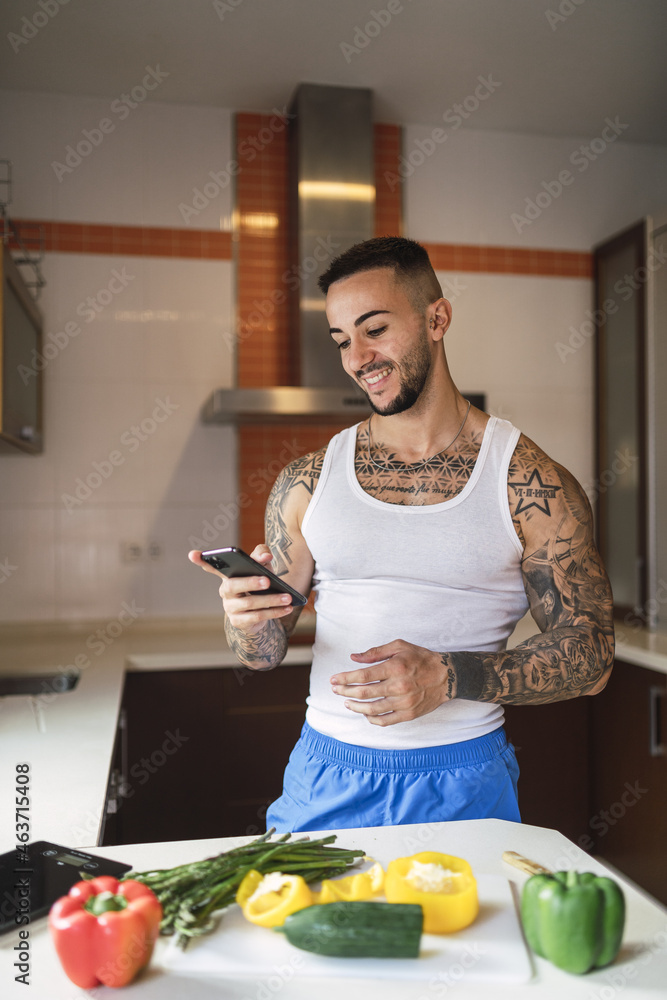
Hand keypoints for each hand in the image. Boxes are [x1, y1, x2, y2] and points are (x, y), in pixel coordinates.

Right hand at [188, 544, 293, 632]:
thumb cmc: (259, 584)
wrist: (260, 612)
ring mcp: (230, 608)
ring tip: (287, 597)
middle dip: (251, 582)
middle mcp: (224, 591)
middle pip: (234, 585)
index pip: (211, 566)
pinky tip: (287, 608)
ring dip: (271, 600)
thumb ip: (262, 556)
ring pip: (250, 603)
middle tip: (268, 580)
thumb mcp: (262, 567)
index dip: (202, 561)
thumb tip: (266, 556)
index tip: (192, 554)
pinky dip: (274, 612)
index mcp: (227, 575)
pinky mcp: (239, 622)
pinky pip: (257, 617)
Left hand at [330, 639, 451, 725]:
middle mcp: (398, 686)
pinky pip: (385, 720)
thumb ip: (376, 652)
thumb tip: (354, 657)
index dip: (344, 678)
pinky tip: (365, 714)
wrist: (447, 676)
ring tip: (347, 702)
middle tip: (335, 690)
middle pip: (364, 692)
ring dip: (355, 706)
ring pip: (372, 709)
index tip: (333, 679)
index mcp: (395, 668)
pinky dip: (372, 719)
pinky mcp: (409, 714)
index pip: (362, 675)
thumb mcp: (400, 646)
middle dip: (345, 691)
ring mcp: (404, 703)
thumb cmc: (421, 658)